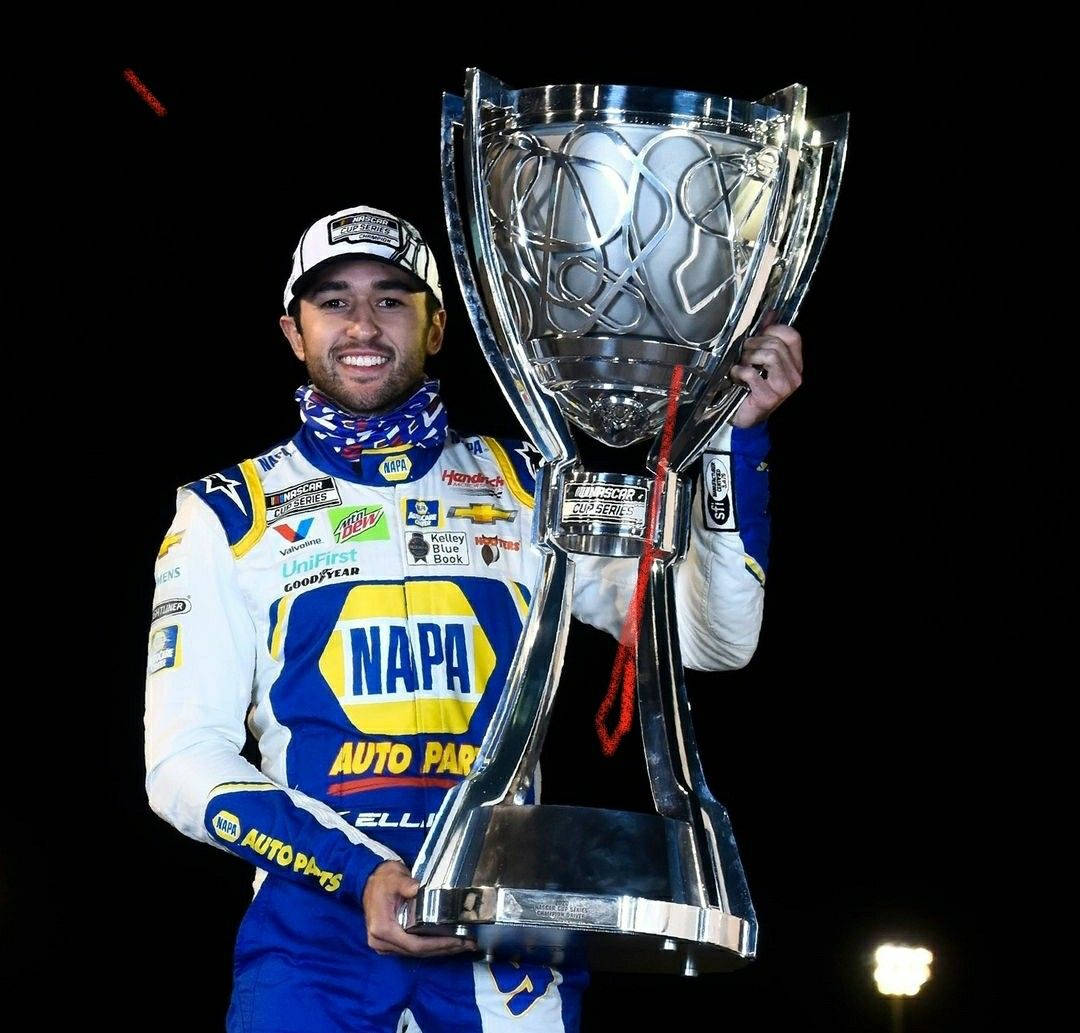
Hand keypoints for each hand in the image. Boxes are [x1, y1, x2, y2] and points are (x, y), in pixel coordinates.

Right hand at [361, 860, 476, 956]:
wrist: (369, 880)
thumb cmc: (383, 879)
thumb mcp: (395, 878)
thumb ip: (407, 885)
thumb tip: (419, 889)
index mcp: (382, 929)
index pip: (414, 945)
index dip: (437, 945)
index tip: (457, 941)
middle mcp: (381, 942)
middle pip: (417, 952)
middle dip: (443, 949)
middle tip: (467, 944)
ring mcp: (384, 945)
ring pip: (415, 953)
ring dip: (439, 949)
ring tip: (462, 944)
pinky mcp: (389, 943)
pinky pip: (412, 948)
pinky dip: (430, 946)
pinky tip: (446, 942)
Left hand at [729, 324, 802, 427]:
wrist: (746, 418)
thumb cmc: (751, 388)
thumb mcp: (761, 362)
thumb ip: (766, 339)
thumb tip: (769, 313)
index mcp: (795, 365)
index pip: (793, 337)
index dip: (773, 330)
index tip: (758, 336)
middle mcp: (794, 376)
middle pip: (777, 345)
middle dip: (755, 345)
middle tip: (743, 353)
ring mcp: (784, 388)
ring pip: (770, 356)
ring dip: (749, 357)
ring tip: (741, 364)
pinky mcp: (770, 397)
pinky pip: (753, 373)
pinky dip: (739, 371)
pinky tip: (735, 376)